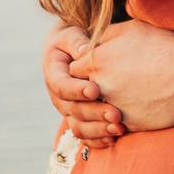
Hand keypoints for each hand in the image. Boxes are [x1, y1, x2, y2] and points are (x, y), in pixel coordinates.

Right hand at [45, 23, 125, 145]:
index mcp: (54, 75)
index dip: (77, 90)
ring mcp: (69, 111)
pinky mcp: (80, 119)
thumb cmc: (74, 40)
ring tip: (119, 128)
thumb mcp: (71, 34)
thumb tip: (85, 51)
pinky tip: (115, 137)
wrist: (74, 51)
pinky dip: (99, 140)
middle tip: (116, 114)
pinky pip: (86, 136)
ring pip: (79, 127)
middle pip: (74, 110)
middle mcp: (59, 97)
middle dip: (95, 113)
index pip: (62, 86)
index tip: (95, 90)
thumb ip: (77, 41)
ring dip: (99, 130)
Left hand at [69, 20, 173, 134]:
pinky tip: (129, 113)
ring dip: (98, 110)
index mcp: (96, 62)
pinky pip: (113, 128)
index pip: (72, 70)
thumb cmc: (165, 47)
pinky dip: (117, 123)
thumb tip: (92, 39)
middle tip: (100, 86)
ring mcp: (114, 108)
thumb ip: (106, 34)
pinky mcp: (129, 125)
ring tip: (114, 102)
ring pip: (94, 114)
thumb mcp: (133, 28)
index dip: (81, 68)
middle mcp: (100, 87)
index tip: (93, 67)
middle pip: (80, 94)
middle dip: (87, 91)